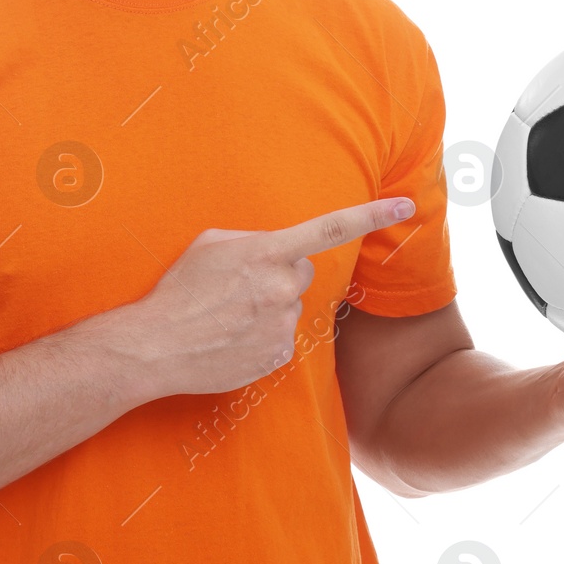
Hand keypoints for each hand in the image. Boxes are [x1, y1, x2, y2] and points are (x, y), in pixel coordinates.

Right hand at [130, 196, 415, 397]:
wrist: (157, 345)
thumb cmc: (178, 289)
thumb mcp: (211, 245)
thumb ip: (252, 241)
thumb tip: (273, 251)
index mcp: (267, 252)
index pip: (330, 228)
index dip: (371, 216)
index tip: (406, 206)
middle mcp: (282, 288)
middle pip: (301, 272)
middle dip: (279, 275)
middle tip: (240, 287)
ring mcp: (282, 326)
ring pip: (289, 307)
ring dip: (268, 307)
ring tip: (227, 316)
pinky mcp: (277, 357)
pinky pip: (280, 338)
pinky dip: (260, 337)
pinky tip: (231, 338)